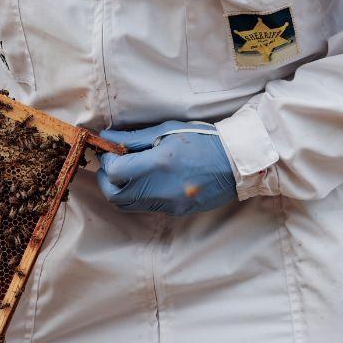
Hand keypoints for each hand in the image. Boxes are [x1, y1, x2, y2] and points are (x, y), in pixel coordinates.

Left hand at [97, 121, 236, 215]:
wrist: (236, 162)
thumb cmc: (203, 140)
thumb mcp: (167, 131)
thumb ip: (134, 138)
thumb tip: (107, 137)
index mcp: (158, 163)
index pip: (114, 171)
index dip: (107, 161)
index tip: (111, 151)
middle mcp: (160, 188)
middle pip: (114, 195)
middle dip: (107, 180)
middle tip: (113, 165)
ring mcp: (168, 203)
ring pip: (128, 205)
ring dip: (121, 190)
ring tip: (129, 173)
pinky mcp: (176, 211)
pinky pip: (147, 207)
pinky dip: (139, 195)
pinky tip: (149, 181)